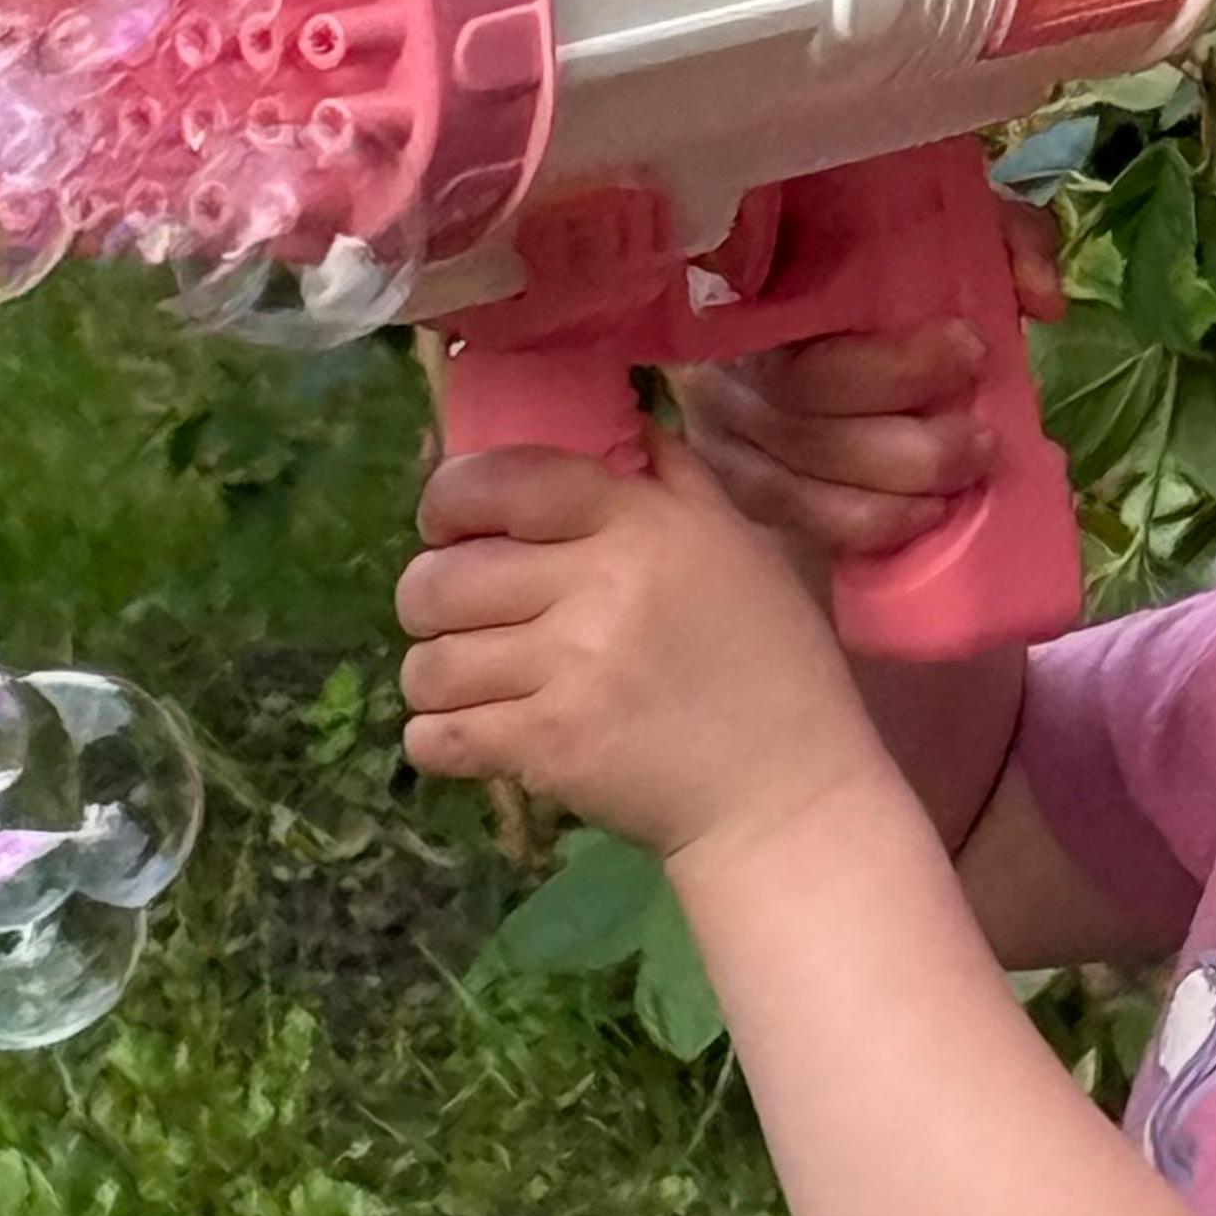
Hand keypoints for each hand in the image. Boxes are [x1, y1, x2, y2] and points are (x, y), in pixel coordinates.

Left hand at [398, 438, 879, 860]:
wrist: (789, 795)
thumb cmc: (768, 665)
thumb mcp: (737, 547)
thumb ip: (671, 479)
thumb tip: (618, 420)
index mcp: (640, 524)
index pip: (498, 480)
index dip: (447, 501)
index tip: (447, 529)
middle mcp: (599, 587)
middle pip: (441, 578)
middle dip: (426, 601)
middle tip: (453, 619)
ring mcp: (570, 670)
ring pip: (429, 662)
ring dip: (433, 676)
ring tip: (467, 684)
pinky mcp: (550, 746)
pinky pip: (437, 734)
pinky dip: (435, 739)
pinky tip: (465, 736)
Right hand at [680, 193, 1062, 564]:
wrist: (819, 293)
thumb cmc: (887, 255)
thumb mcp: (953, 224)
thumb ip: (1006, 241)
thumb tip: (1041, 300)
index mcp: (768, 282)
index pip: (811, 329)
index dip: (893, 361)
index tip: (971, 347)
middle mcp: (728, 356)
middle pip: (804, 415)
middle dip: (908, 441)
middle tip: (982, 439)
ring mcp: (719, 423)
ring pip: (794, 478)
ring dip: (891, 493)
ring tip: (964, 479)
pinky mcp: (735, 475)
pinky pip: (789, 516)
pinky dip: (860, 526)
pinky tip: (921, 516)